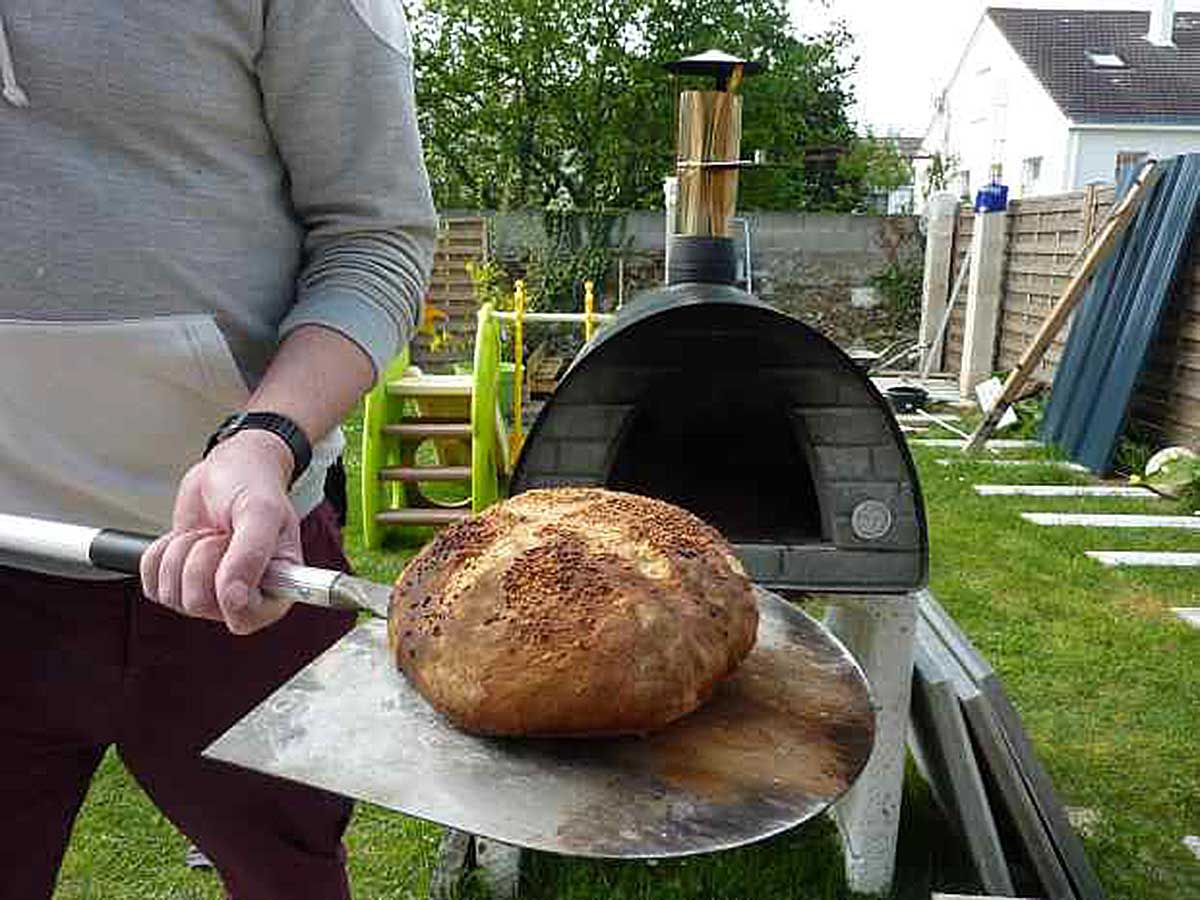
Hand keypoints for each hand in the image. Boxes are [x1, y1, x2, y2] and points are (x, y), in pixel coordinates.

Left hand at [140, 429, 300, 633]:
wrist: (227, 469)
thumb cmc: (253, 487)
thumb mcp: (260, 512)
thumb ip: (251, 555)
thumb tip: (234, 600)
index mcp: (277, 588)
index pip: (245, 619)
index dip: (229, 592)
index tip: (230, 554)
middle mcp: (245, 597)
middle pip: (199, 603)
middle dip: (201, 559)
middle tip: (221, 534)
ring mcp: (210, 592)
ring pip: (172, 595)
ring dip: (182, 552)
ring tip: (208, 531)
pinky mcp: (180, 582)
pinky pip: (152, 584)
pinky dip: (161, 554)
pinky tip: (186, 537)